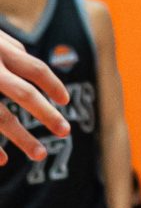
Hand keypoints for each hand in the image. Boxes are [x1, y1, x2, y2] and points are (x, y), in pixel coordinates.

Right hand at [0, 30, 69, 164]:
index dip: (53, 85)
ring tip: (40, 154)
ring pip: (1, 118)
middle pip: (24, 94)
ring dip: (23, 138)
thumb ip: (8, 47)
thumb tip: (30, 59)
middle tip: (66, 131)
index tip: (66, 102)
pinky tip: (2, 160)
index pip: (35, 69)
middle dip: (47, 114)